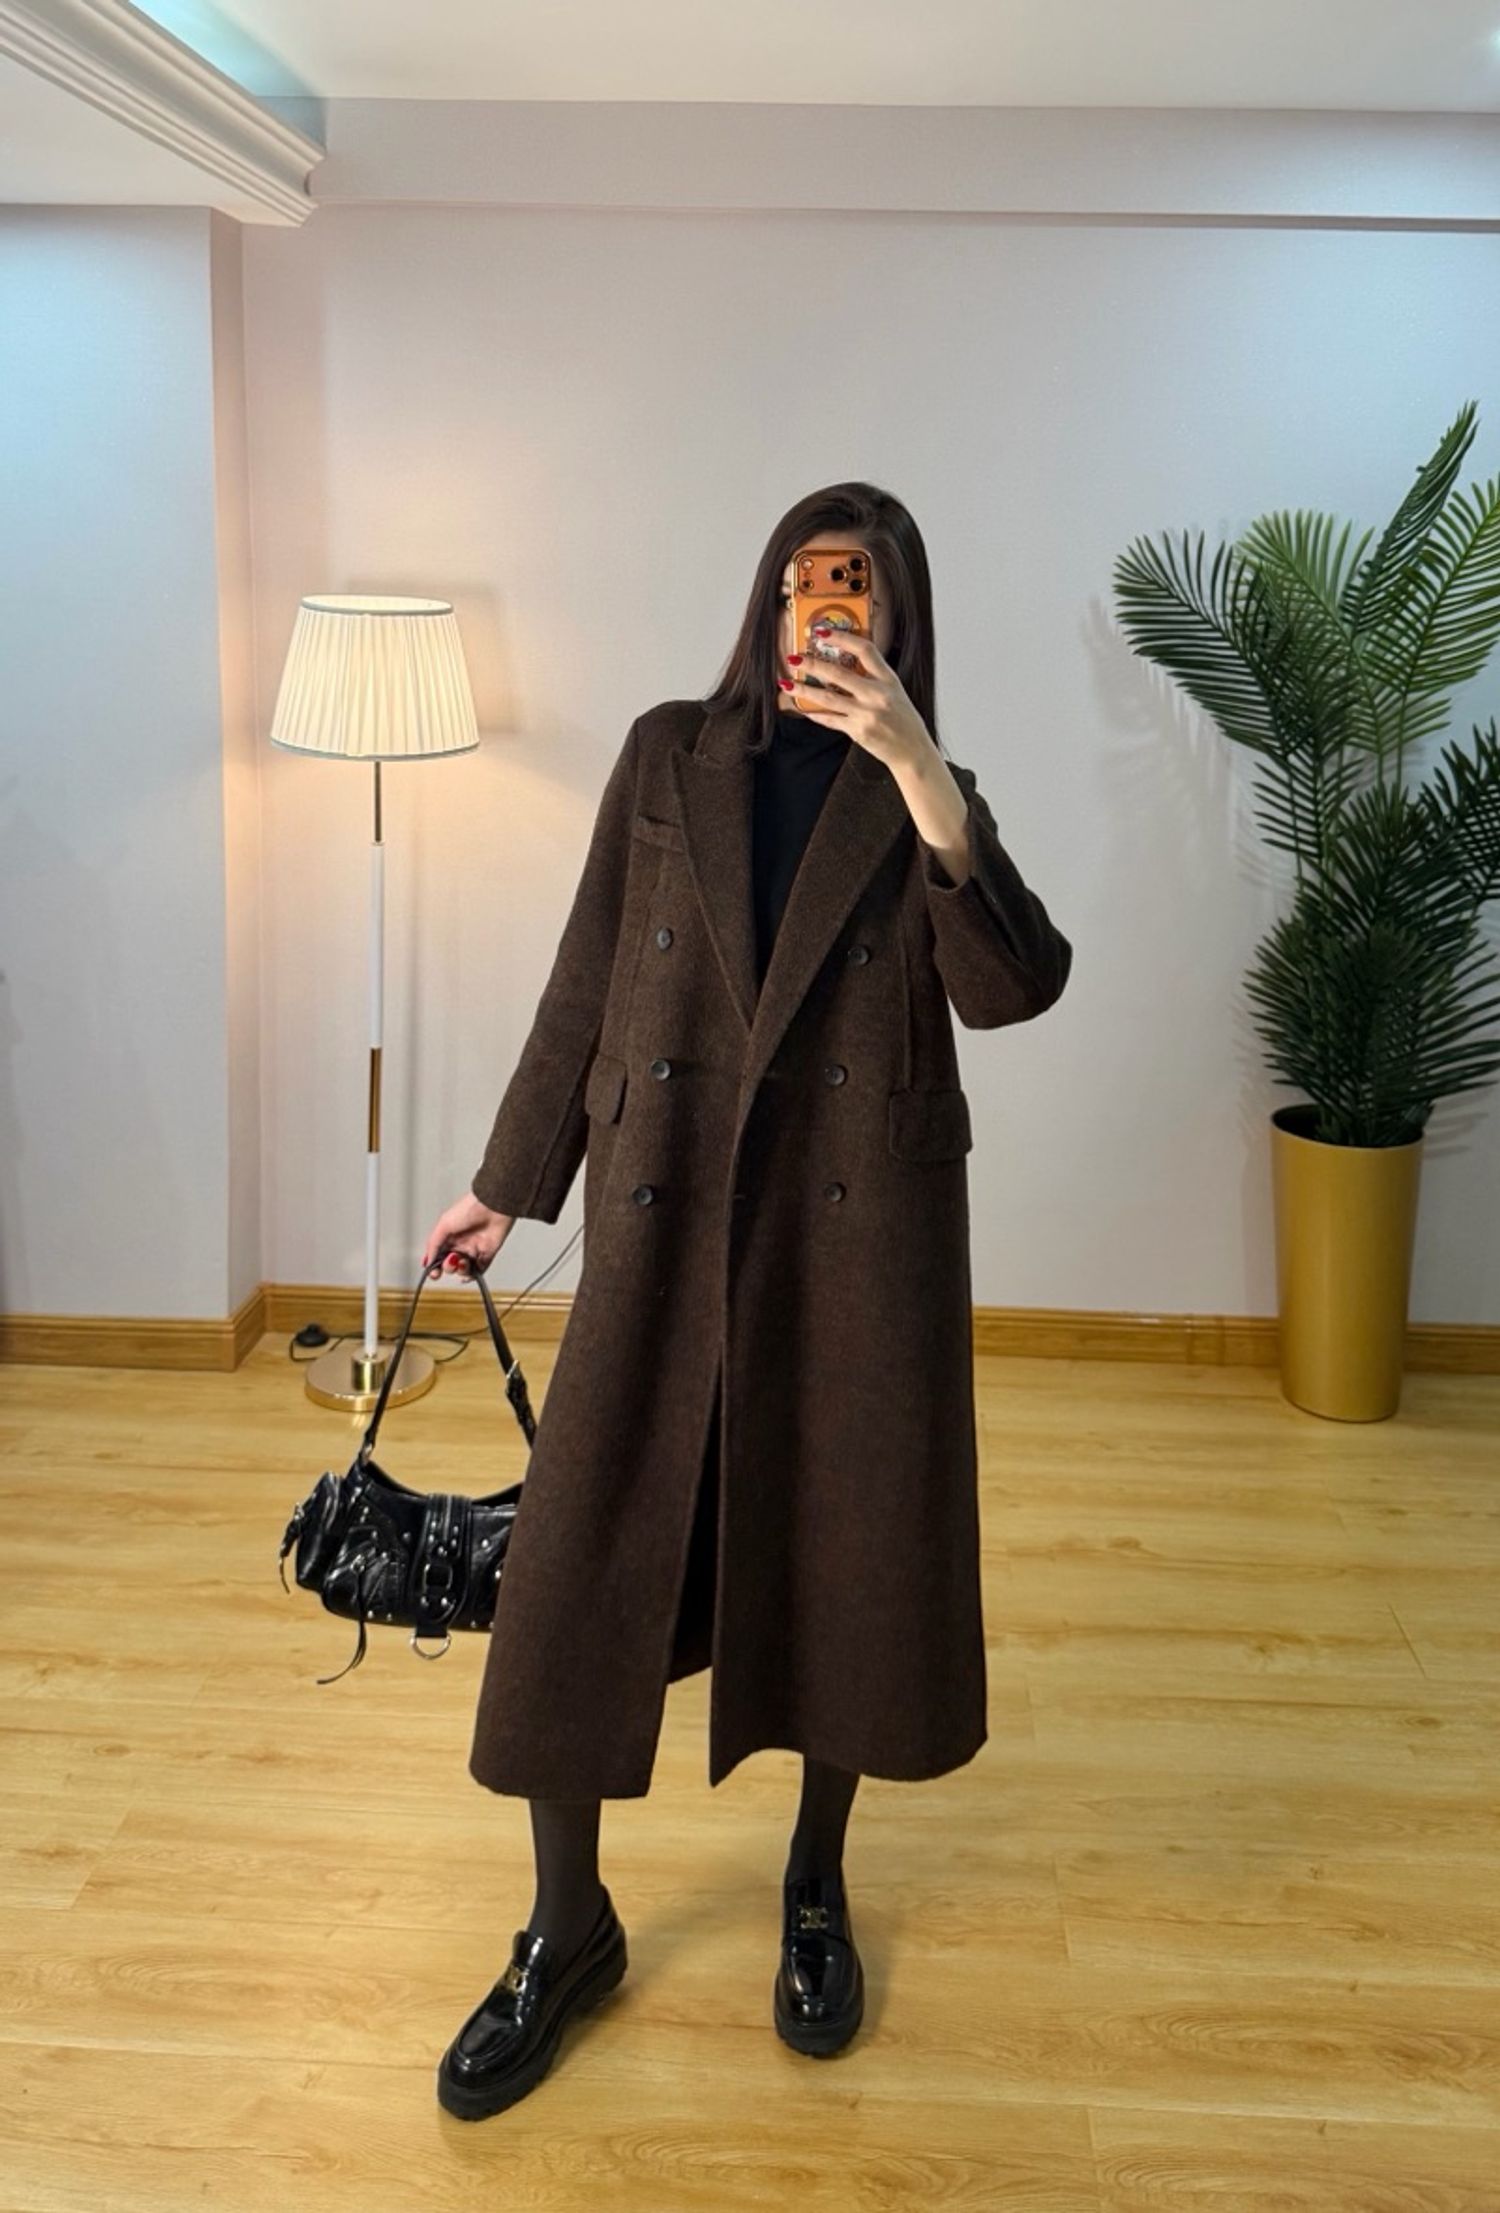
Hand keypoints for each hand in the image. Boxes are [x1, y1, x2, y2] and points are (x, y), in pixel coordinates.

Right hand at [422, 1192, 513, 1278]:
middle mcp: (460, 1244)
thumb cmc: (469, 1209)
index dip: (434, 1266)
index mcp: (448, 1236)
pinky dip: (472, 1275)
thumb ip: (433, 1244)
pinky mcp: (487, 1254)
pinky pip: (479, 1270)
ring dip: (460, 1270)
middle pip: (449, 1264)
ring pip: (463, 1269)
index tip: (433, 1272)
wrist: (492, 1206)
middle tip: (451, 1260)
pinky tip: (468, 1274)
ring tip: (462, 1261)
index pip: (438, 1255)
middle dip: (448, 1267)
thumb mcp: (443, 1225)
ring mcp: (474, 1249)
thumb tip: (428, 1261)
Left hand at [782, 624, 972, 883]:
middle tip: (794, 657)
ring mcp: (867, 713)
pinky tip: (803, 708)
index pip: (865, 650)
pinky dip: (815, 714)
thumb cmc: (903, 720)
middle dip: (813, 664)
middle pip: (839, 674)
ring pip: (828, 698)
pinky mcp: (858, 731)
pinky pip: (830, 720)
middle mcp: (878, 694)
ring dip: (804, 690)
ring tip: (786, 683)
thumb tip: (844, 664)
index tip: (822, 632)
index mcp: (888, 679)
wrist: (912, 751)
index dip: (842, 638)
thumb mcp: (895, 692)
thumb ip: (874, 678)